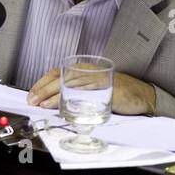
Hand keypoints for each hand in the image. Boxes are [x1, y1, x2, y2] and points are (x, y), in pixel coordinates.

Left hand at [26, 69, 155, 115]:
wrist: (142, 94)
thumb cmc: (118, 91)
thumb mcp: (94, 88)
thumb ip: (78, 91)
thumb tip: (55, 101)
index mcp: (84, 69)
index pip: (57, 72)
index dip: (42, 82)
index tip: (32, 93)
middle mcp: (89, 72)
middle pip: (61, 77)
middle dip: (44, 89)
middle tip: (32, 100)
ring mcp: (98, 80)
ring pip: (70, 85)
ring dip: (54, 95)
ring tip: (42, 104)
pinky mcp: (106, 90)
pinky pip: (87, 94)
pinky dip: (74, 99)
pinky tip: (64, 105)